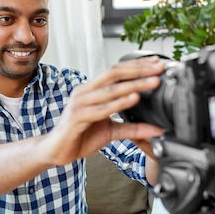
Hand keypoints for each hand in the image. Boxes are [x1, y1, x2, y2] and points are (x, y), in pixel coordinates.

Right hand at [43, 56, 164, 165]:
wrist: (55, 151)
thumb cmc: (79, 136)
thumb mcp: (112, 131)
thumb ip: (133, 129)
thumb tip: (157, 130)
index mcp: (92, 90)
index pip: (117, 71)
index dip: (137, 65)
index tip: (156, 62)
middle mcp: (85, 92)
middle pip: (115, 73)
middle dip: (139, 70)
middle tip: (159, 68)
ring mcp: (80, 103)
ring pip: (111, 89)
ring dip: (135, 84)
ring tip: (153, 81)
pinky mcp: (77, 117)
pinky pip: (102, 109)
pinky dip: (119, 103)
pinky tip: (134, 99)